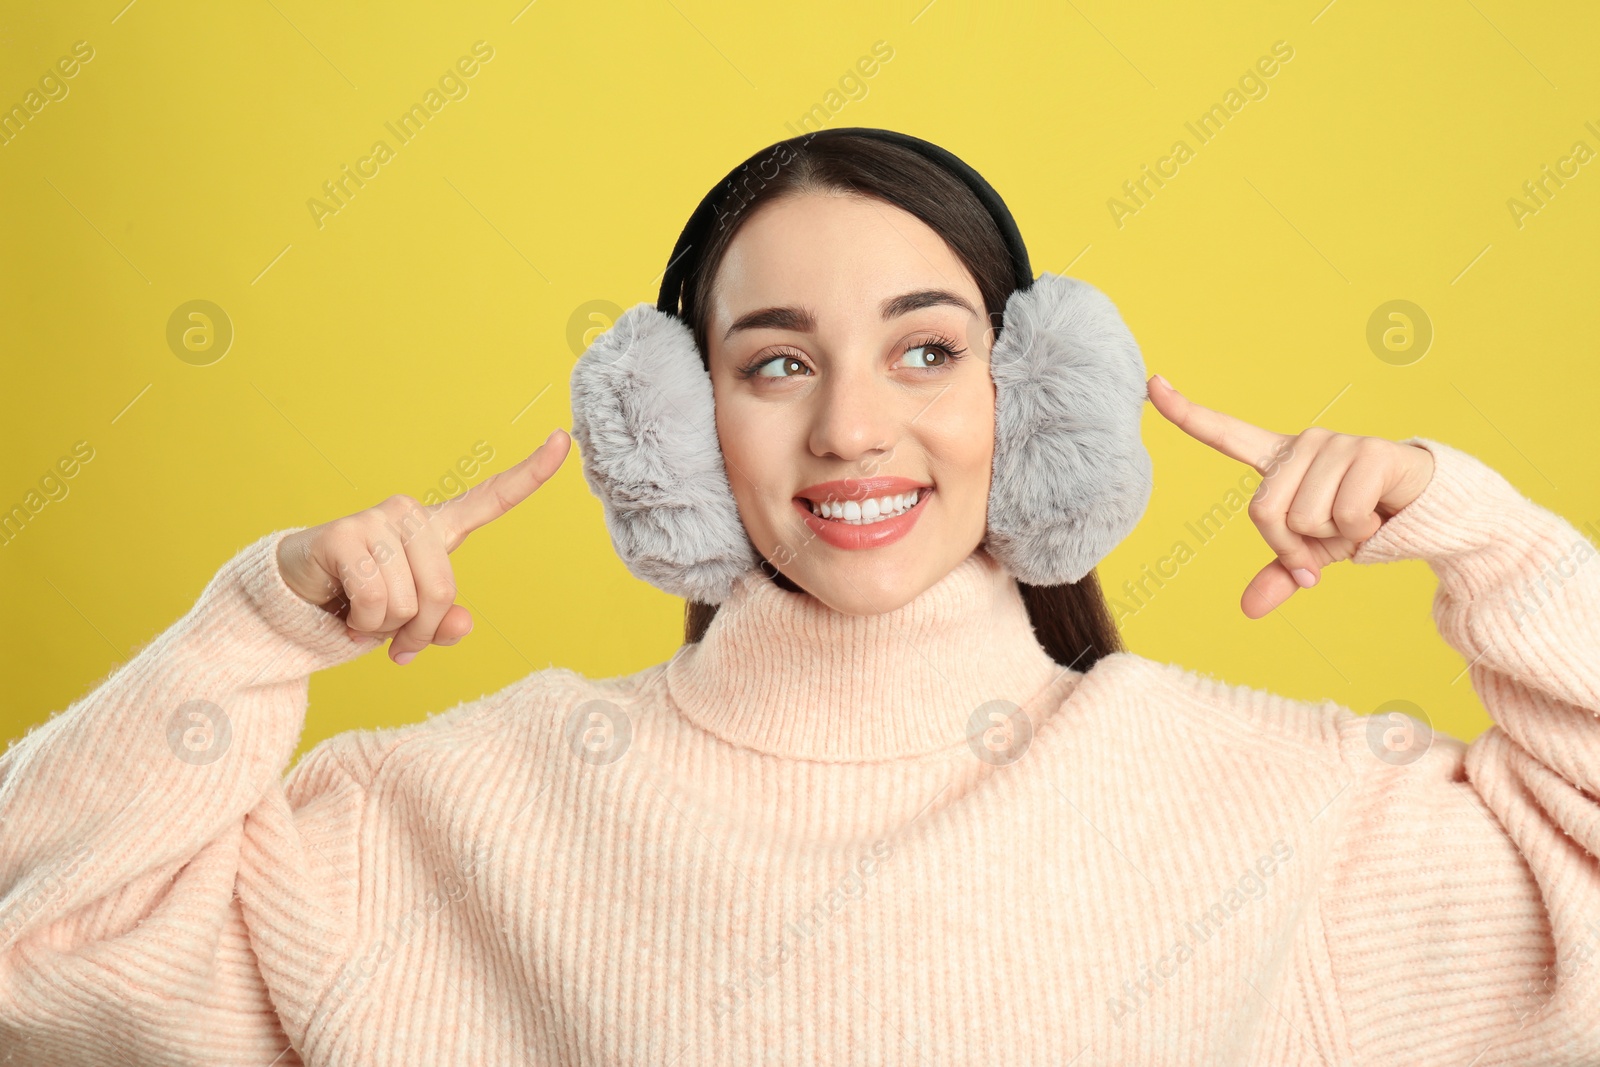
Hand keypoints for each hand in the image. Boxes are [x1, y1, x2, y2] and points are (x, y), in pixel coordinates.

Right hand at [276, 429, 571, 662]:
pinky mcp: (345, 535)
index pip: (491, 499)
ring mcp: (378, 520)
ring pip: (405, 602)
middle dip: (417, 630)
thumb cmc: (362, 603)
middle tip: (395, 641)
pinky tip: (345, 612)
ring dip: (382, 628)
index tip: (563, 440)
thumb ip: (441, 625)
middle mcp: (411, 515)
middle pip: (443, 592)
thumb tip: (462, 625)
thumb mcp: (409, 622)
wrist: (297, 597)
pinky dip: (361, 624)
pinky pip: (374, 600)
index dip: (531, 473)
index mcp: (438, 530)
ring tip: (361, 616)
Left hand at [1146, 376, 1433, 618]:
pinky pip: (1343, 515)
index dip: (1185, 412)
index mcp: (1280, 460)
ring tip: (1360, 520)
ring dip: (1334, 538)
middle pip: (1265, 512)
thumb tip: (1248, 609)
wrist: (1429, 512)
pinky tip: (1379, 515)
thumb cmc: (1363, 523)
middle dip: (1294, 545)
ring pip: (1306, 518)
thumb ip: (1281, 573)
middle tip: (1328, 543)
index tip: (1151, 384)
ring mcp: (1336, 443)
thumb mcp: (1316, 553)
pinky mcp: (1371, 453)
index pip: (1224, 434)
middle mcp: (1304, 444)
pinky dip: (1361, 532)